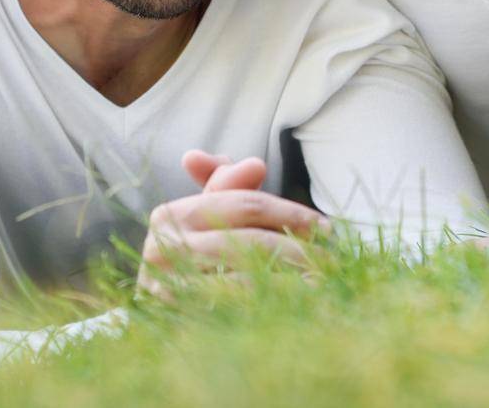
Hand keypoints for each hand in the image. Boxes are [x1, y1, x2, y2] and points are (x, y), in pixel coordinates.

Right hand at [137, 154, 328, 297]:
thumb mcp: (206, 212)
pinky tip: (297, 306)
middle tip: (331, 260)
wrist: (157, 310)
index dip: (289, 213)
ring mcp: (169, 288)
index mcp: (171, 214)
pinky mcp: (180, 323)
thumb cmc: (194, 250)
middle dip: (296, 250)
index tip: (325, 226)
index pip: (245, 205)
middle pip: (249, 243)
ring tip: (321, 283)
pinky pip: (237, 312)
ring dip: (289, 282)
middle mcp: (163, 248)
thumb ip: (229, 183)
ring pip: (245, 281)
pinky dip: (270, 307)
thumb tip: (256, 165)